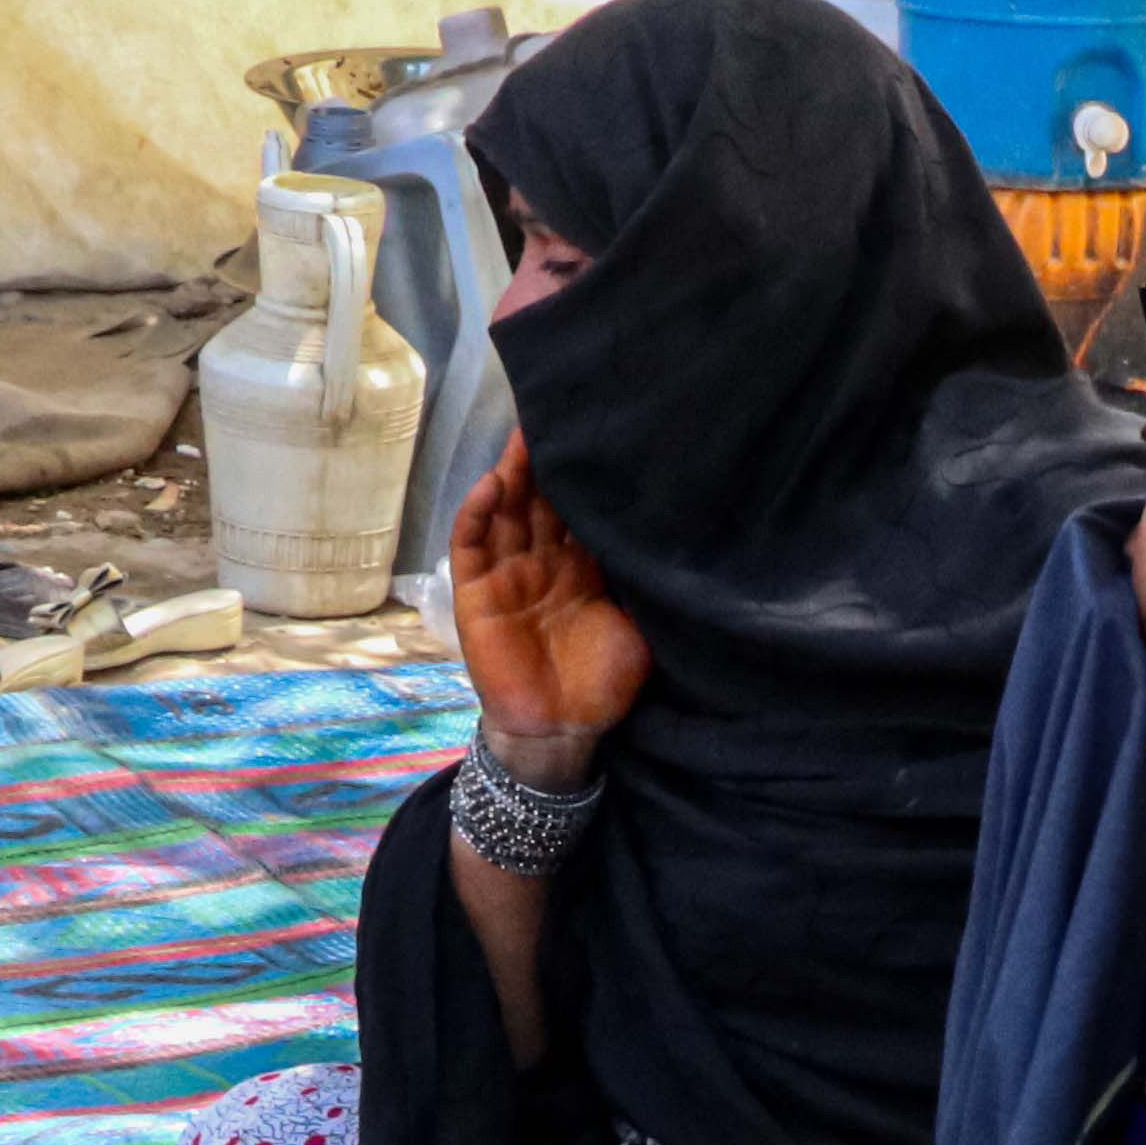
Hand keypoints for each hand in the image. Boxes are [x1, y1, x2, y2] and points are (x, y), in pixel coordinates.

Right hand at [451, 440, 646, 761]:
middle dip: (545, 458)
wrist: (563, 732)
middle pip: (539, 498)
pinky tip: (492, 485)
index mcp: (581, 565)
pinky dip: (478, 513)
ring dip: (512, 473)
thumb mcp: (636, 622)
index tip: (598, 430)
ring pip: (506, 511)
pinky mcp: (476, 594)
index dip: (582, 471)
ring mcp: (506, 574)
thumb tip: (674, 530)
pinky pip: (472, 546)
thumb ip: (641, 578)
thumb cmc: (602, 683)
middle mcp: (542, 561)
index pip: (577, 506)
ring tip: (524, 436)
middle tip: (558, 412)